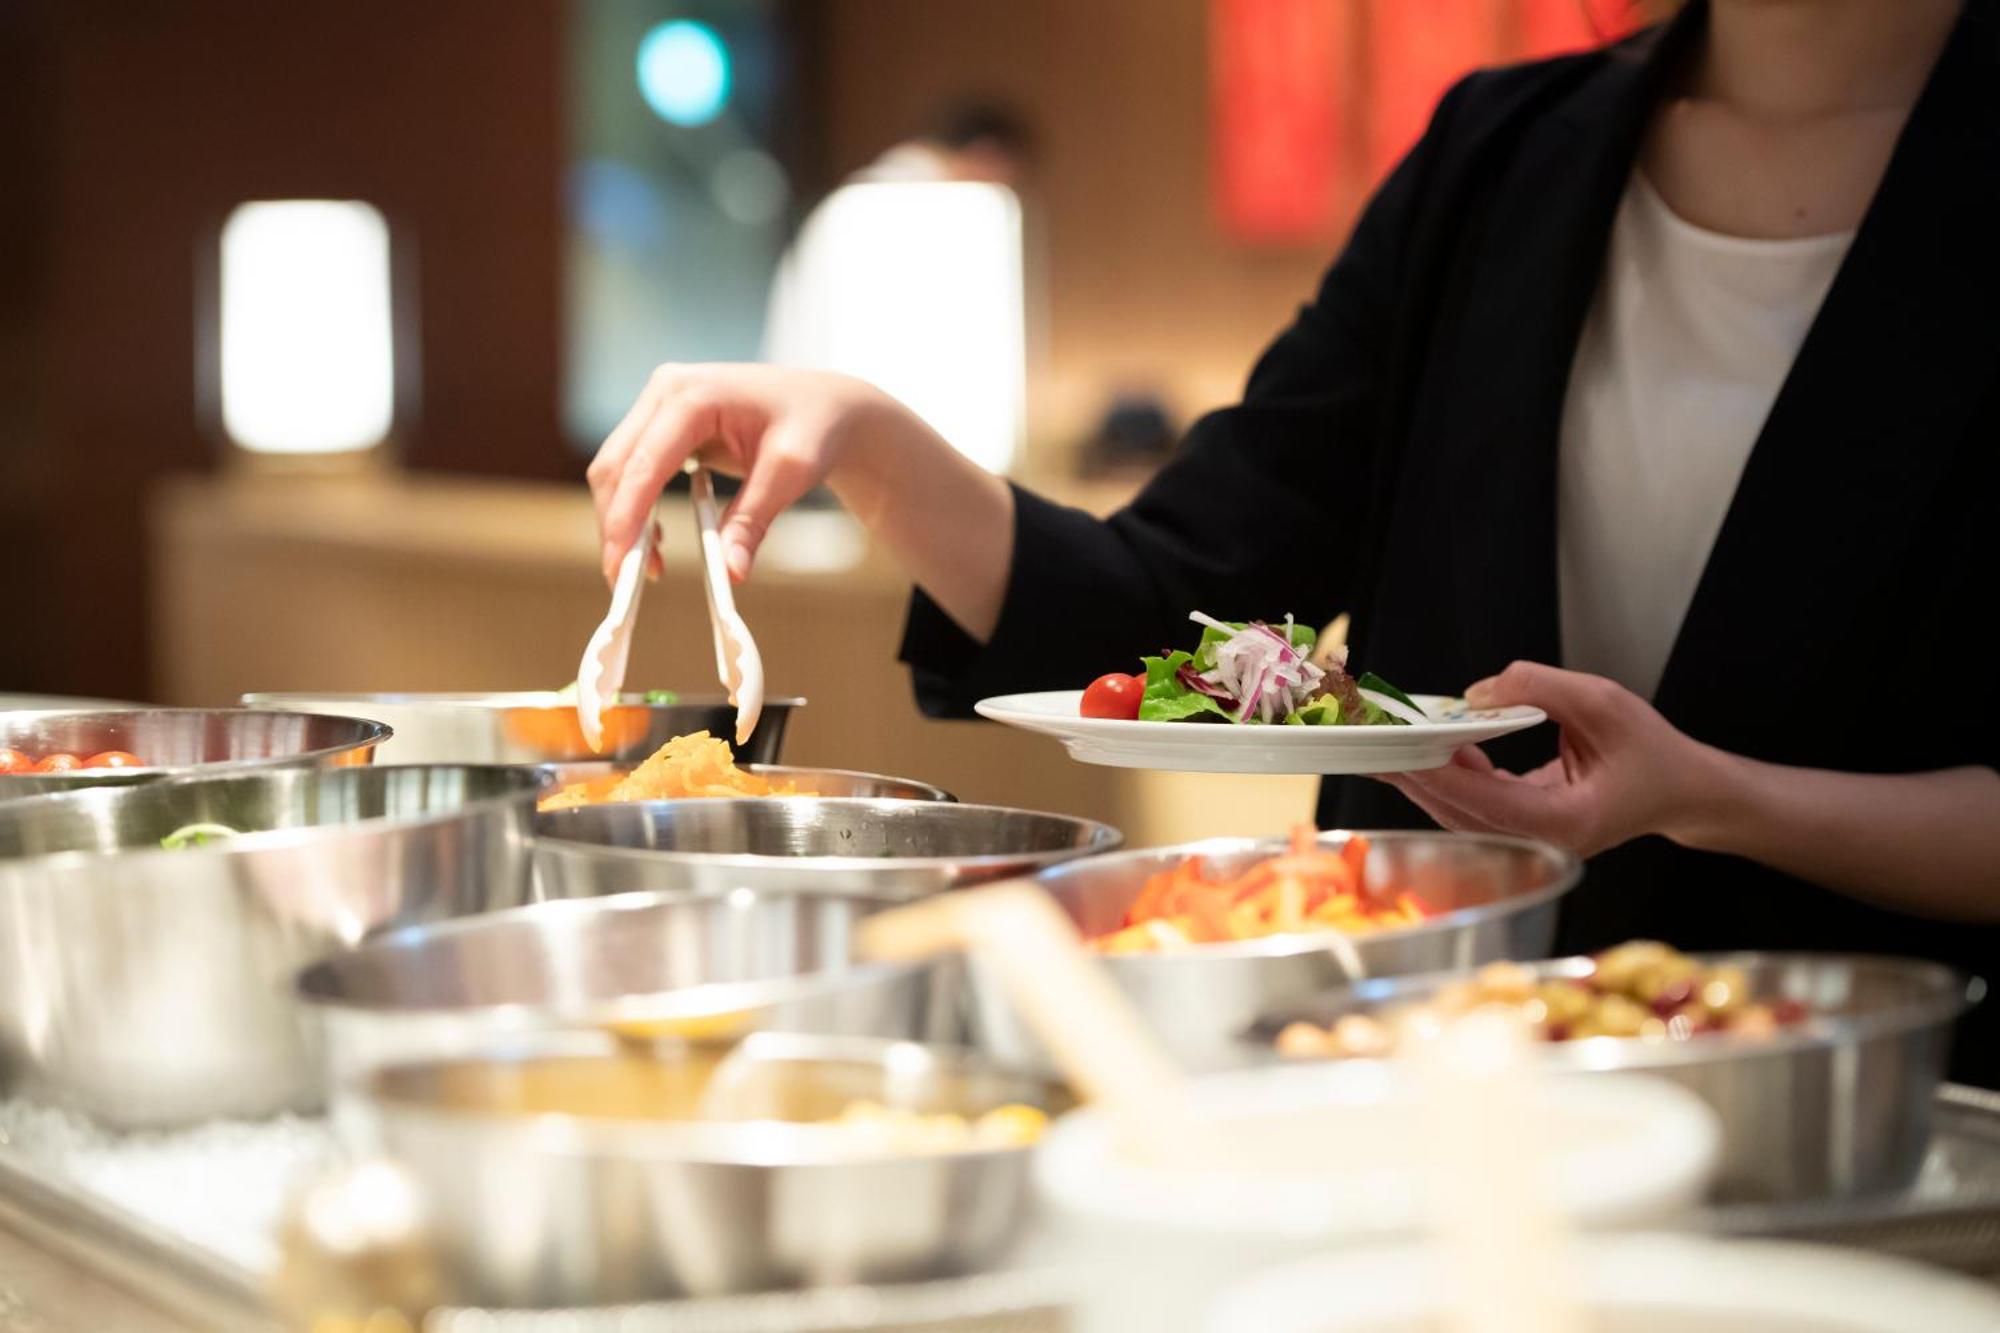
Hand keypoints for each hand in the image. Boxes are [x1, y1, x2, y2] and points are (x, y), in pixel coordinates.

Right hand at [585, 364, 929, 585]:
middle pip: (615, 465)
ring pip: (617, 469)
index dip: (626, 516)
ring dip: (622, 520)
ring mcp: (660, 404)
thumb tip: (730, 574)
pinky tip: (657, 542)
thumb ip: (753, 520)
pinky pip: (633, 469)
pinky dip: (635, 508)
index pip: (643, 461)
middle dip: (615, 525)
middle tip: (624, 582)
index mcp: (693, 393)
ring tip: (648, 569)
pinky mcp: (663, 424)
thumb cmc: (815, 427)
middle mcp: (666, 391)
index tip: (620, 565)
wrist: (828, 406)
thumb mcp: (791, 473)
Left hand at [1381, 662, 1724, 856]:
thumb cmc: (1653, 753)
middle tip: (1372, 741)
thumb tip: (1477, 693)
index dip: (1440, 774)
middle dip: (1413, 775)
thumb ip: (1540, 689)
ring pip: (1459, 813)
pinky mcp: (1523, 827)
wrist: (1682, 790)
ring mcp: (1531, 841)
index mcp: (1565, 822)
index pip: (1486, 801)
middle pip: (1458, 813)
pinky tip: (1437, 744)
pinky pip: (1473, 805)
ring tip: (1389, 741)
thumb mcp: (1603, 702)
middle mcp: (1542, 841)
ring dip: (1423, 776)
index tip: (1402, 748)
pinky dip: (1450, 775)